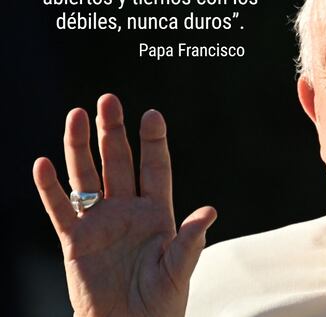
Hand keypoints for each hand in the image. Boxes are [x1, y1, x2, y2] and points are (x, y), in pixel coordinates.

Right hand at [33, 94, 216, 316]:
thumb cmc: (161, 301)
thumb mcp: (179, 269)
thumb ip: (190, 241)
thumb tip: (210, 211)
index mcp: (157, 212)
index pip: (156, 168)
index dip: (153, 142)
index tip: (152, 115)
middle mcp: (127, 209)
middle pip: (118, 162)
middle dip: (113, 132)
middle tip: (109, 100)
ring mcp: (99, 222)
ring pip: (87, 177)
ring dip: (80, 147)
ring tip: (77, 114)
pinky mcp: (75, 240)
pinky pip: (60, 209)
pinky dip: (50, 188)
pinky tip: (44, 164)